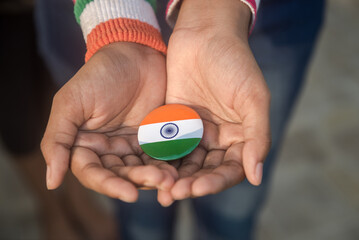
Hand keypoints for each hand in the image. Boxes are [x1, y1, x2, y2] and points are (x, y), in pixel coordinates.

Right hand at [41, 43, 177, 203]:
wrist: (135, 53)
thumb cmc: (99, 75)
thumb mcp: (71, 103)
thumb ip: (57, 140)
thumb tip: (51, 182)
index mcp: (84, 144)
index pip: (93, 173)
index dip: (110, 185)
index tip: (130, 194)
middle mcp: (108, 149)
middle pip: (121, 175)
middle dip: (139, 180)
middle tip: (159, 181)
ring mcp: (132, 144)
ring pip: (142, 169)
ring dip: (156, 176)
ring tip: (171, 179)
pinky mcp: (153, 138)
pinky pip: (160, 156)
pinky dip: (168, 165)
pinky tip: (178, 171)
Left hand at [165, 0, 270, 199]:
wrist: (205, 34)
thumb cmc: (235, 62)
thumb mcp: (253, 98)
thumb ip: (258, 136)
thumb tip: (257, 176)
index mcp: (242, 136)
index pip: (231, 168)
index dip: (216, 181)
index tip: (199, 188)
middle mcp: (219, 138)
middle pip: (206, 170)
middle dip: (192, 184)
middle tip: (174, 194)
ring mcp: (196, 131)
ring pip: (186, 162)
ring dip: (175, 177)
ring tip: (161, 190)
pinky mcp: (175, 122)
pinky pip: (168, 145)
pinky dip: (162, 159)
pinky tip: (150, 169)